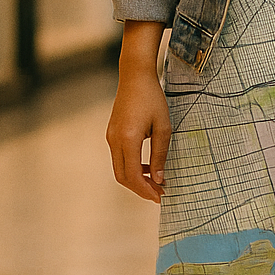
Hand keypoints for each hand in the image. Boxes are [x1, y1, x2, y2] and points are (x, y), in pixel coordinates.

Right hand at [106, 21, 169, 203]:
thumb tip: (158, 179)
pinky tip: (148, 168)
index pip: (133, 175)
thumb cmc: (152, 99)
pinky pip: (119, 158)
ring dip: (136, 179)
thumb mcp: (163, 127)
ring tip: (156, 183)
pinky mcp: (112, 134)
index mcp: (128, 139)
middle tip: (159, 193)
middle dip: (140, 189)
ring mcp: (111, 137)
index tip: (160, 196)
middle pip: (123, 177)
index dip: (146, 190)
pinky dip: (132, 168)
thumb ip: (160, 155)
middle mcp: (115, 140)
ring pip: (119, 169)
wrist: (135, 77)